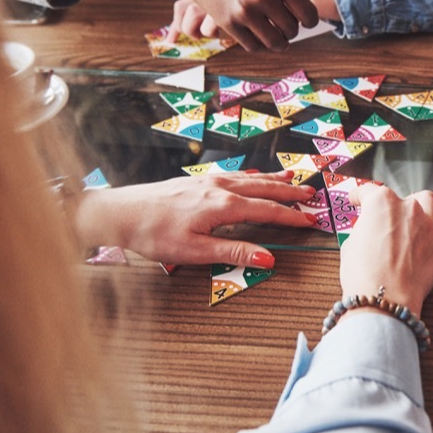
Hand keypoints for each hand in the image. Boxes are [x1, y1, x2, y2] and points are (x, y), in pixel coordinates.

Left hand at [75, 172, 313, 265]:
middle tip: (311, 195)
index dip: (291, 216)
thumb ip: (234, 251)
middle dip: (289, 192)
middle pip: (264, 189)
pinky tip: (253, 176)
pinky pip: (235, 175)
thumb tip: (268, 258)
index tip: (310, 221)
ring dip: (274, 180)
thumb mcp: (195, 251)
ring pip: (250, 179)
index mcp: (223, 206)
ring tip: (292, 178)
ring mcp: (208, 182)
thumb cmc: (153, 233)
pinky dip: (252, 175)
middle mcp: (220, 188)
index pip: (267, 210)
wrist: (121, 212)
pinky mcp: (197, 181)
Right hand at [174, 0, 318, 52]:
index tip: (304, 22)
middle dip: (290, 31)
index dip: (309, 21)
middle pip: (292, 30)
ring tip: (272, 36)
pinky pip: (252, 45)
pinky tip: (254, 35)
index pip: (308, 14)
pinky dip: (256, 44)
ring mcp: (245, 11)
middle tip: (283, 27)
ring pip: (274, 42)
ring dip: (276, 43)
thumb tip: (298, 6)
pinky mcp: (228, 23)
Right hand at [338, 186, 432, 317]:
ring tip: (413, 217)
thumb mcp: (350, 245)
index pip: (368, 190)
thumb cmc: (363, 275)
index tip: (358, 199)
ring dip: (419, 206)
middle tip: (386, 221)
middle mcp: (406, 207)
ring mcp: (427, 223)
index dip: (360, 195)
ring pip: (428, 200)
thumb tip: (367, 230)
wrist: (383, 298)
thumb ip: (363, 230)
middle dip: (392, 207)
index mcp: (380, 203)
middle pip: (400, 196)